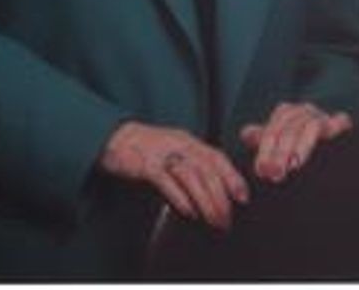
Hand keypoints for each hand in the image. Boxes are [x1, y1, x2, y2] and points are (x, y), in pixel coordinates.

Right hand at [99, 120, 248, 229]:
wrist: (115, 138)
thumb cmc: (147, 149)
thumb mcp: (174, 150)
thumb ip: (192, 164)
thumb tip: (215, 190)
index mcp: (188, 141)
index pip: (216, 157)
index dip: (232, 177)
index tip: (243, 197)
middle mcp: (178, 144)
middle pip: (207, 169)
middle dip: (221, 196)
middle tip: (227, 219)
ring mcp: (162, 153)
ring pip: (190, 175)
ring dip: (205, 200)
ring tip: (213, 220)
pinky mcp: (145, 164)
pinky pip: (166, 180)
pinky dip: (179, 196)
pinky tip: (188, 211)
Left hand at [240, 102, 351, 182]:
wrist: (337, 162)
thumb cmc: (301, 153)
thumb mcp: (280, 147)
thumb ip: (263, 140)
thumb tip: (245, 133)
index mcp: (287, 114)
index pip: (272, 128)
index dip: (265, 150)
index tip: (262, 170)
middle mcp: (304, 111)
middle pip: (289, 127)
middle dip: (280, 152)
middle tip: (275, 173)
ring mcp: (323, 115)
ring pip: (309, 125)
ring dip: (300, 147)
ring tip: (293, 167)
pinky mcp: (341, 123)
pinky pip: (336, 123)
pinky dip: (330, 133)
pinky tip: (319, 151)